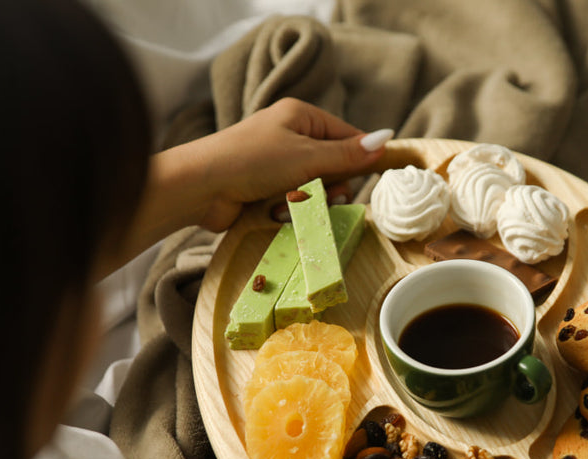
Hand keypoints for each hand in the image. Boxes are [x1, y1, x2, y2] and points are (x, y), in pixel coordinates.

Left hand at [189, 98, 391, 230]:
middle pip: (334, 166)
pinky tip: (274, 212)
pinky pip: (295, 201)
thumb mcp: (307, 157)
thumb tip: (386, 139)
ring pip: (315, 188)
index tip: (369, 178)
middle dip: (330, 186)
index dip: (360, 158)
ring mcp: (277, 163)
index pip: (347, 135)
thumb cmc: (252, 161)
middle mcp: (290, 136)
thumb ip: (348, 154)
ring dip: (307, 201)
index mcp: (301, 116)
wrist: (201, 187)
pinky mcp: (266, 188)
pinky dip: (289, 209)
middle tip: (324, 196)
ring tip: (288, 204)